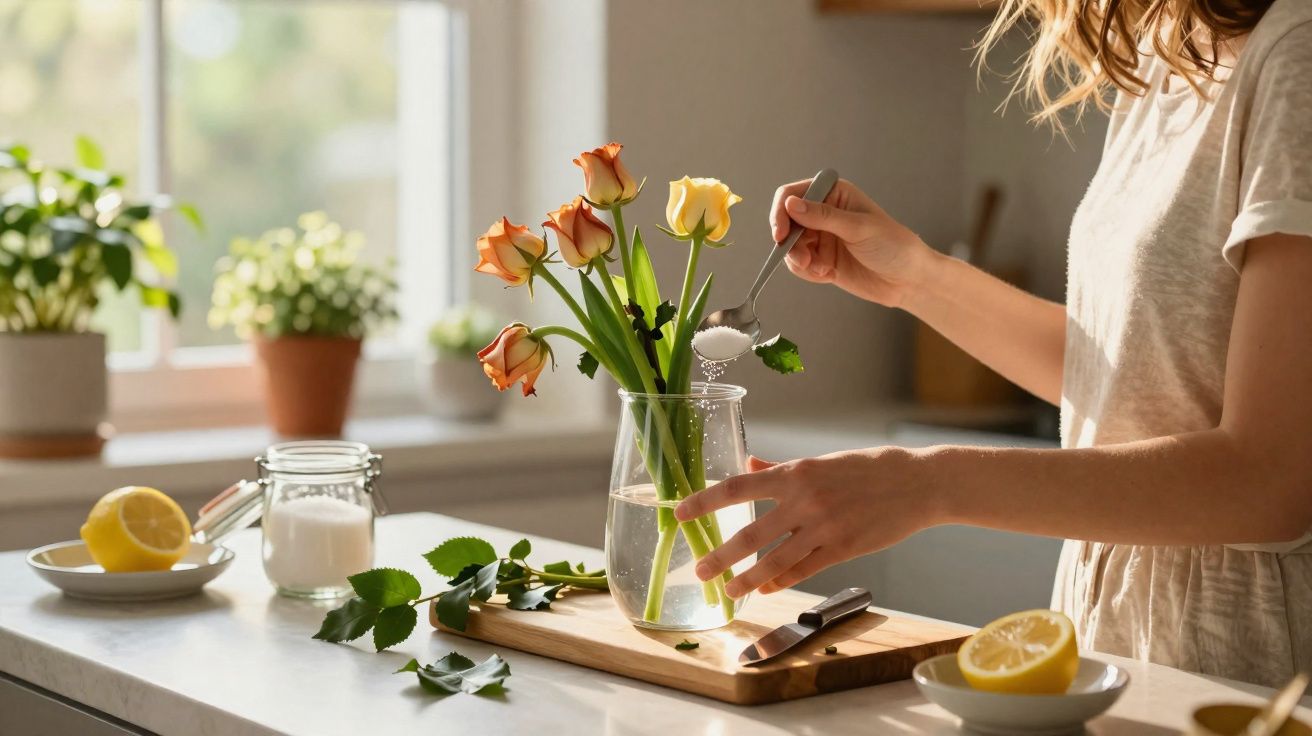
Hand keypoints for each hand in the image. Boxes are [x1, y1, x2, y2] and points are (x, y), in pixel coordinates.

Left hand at [674, 448, 937, 597]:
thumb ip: (783, 469)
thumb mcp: (823, 462)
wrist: (919, 482)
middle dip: (721, 555)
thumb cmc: (870, 468)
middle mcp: (805, 500)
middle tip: (699, 570)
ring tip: (729, 590)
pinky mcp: (844, 548)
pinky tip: (767, 588)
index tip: (680, 511)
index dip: (705, 501)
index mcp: (796, 473)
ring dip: (748, 578)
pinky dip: (782, 580)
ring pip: (776, 561)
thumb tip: (751, 465)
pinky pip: (805, 569)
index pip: (738, 488)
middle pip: (751, 534)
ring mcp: (825, 527)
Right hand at [770, 177, 931, 307]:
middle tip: (803, 260)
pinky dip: (807, 271)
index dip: (781, 212)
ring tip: (820, 269)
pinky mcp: (821, 259)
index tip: (780, 233)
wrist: (909, 280)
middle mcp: (824, 213)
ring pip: (790, 246)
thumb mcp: (859, 228)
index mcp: (834, 194)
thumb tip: (791, 204)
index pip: (793, 195)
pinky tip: (826, 274)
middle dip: (790, 243)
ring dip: (799, 260)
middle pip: (786, 222)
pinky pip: (799, 264)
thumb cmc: (894, 245)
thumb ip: (823, 217)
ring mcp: (822, 237)